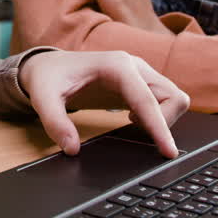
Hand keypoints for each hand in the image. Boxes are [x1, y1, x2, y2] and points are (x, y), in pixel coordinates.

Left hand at [19, 50, 187, 158]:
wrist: (48, 65)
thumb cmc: (48, 77)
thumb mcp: (43, 98)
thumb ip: (55, 122)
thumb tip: (72, 148)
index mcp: (116, 66)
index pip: (148, 100)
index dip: (160, 127)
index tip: (168, 152)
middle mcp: (134, 66)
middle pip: (173, 97)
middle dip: (163, 122)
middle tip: (134, 130)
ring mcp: (140, 73)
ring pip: (174, 98)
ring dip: (162, 118)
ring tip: (132, 122)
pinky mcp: (140, 83)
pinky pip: (165, 100)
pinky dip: (157, 115)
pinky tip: (132, 119)